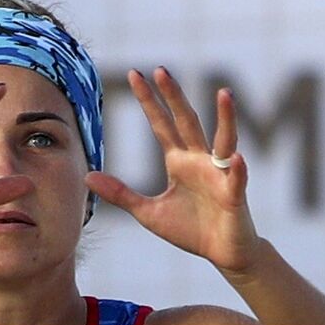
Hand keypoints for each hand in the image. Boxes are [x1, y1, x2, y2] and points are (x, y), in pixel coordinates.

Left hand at [86, 68, 260, 272]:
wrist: (223, 254)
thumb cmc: (189, 229)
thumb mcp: (146, 212)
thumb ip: (120, 193)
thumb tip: (87, 176)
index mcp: (179, 161)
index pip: (161, 124)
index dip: (148, 101)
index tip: (134, 74)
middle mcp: (200, 160)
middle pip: (186, 121)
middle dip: (174, 97)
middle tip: (161, 70)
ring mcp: (219, 175)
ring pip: (223, 140)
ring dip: (225, 117)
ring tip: (224, 93)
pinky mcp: (234, 196)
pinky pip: (235, 180)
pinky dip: (236, 169)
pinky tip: (236, 157)